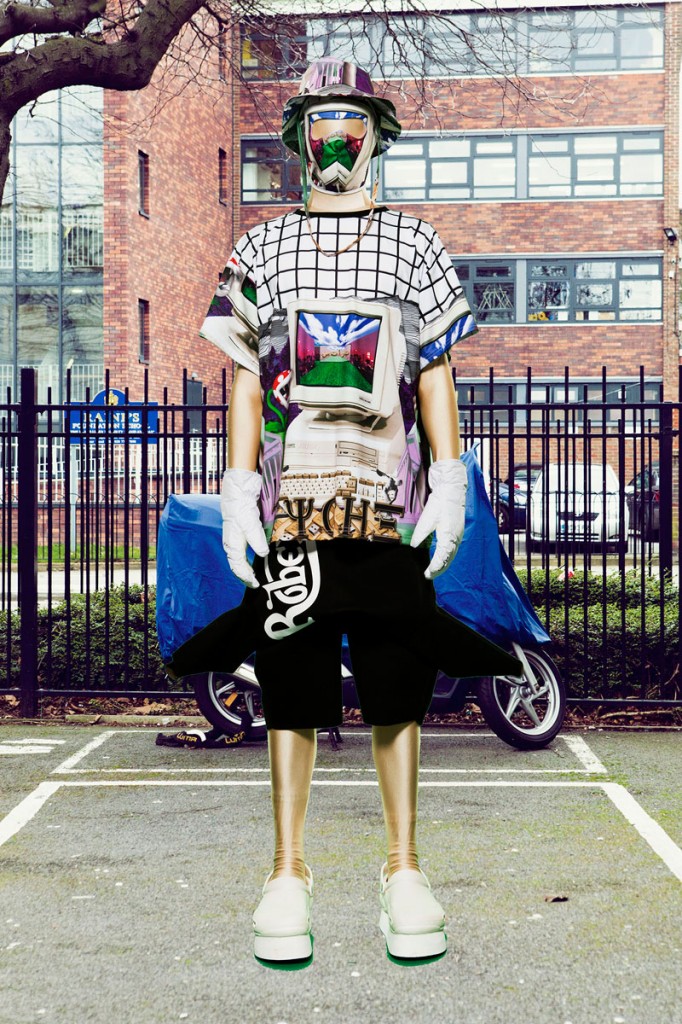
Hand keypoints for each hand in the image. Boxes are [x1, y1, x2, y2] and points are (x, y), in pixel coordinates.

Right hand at [220, 468, 268, 587]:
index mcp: (232, 543)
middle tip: (255, 584)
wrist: (238, 490)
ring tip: (254, 576)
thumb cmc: (241, 506)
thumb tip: (263, 554)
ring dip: (245, 569)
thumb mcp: (251, 523)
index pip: (238, 566)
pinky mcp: (239, 532)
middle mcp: (232, 543)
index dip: (246, 576)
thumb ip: (256, 539)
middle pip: (236, 565)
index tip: (256, 584)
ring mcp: (234, 538)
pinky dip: (246, 560)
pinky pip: (241, 551)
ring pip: (238, 559)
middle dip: (244, 576)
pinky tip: (253, 559)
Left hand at [410, 458, 467, 578]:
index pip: (442, 558)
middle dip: (439, 569)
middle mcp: (456, 538)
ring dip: (444, 564)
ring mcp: (458, 534)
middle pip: (448, 559)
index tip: (427, 574)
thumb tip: (414, 545)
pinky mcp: (457, 531)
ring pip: (452, 555)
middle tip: (429, 576)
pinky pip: (453, 548)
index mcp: (449, 536)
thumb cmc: (441, 502)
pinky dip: (447, 556)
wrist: (452, 489)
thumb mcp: (427, 519)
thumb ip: (420, 534)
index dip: (434, 568)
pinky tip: (442, 558)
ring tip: (435, 570)